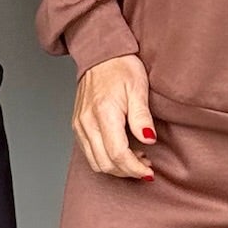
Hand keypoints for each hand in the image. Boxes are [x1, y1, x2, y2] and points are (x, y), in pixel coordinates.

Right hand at [72, 54, 155, 178]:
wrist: (100, 55)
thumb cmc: (121, 67)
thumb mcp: (138, 89)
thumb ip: (142, 117)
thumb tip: (148, 140)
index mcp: (103, 113)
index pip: (118, 154)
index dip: (135, 168)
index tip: (149, 173)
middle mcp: (87, 122)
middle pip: (105, 163)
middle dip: (127, 171)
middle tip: (146, 167)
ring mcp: (79, 125)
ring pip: (95, 162)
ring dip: (116, 168)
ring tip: (136, 160)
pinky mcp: (77, 125)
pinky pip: (89, 153)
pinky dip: (106, 159)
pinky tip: (121, 151)